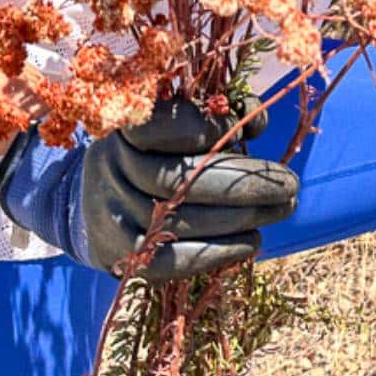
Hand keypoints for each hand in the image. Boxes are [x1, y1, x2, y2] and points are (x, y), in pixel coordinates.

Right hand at [0, 92, 299, 281]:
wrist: (84, 202)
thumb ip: (212, 116)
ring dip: (243, 216)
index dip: (215, 127)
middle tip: (291, 184)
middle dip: (245, 182)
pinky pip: (173, 259)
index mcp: (125, 126)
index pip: (170, 125)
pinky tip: (252, 242)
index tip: (252, 130)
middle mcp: (112, 168)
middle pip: (183, 178)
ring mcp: (113, 215)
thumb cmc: (147, 153)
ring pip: (184, 219)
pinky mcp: (121, 256)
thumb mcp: (169, 123)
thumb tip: (257, 119)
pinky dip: (218, 252)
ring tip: (282, 209)